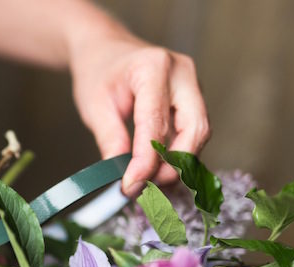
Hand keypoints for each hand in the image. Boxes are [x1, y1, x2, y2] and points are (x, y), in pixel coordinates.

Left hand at [68, 30, 209, 195]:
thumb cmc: (98, 73)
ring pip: (199, 134)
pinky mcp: (193, 99)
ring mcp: (192, 85)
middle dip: (173, 165)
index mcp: (153, 67)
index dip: (146, 160)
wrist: (105, 52)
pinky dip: (178, 155)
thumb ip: (111, 141)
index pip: (156, 122)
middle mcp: (182, 73)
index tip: (131, 185)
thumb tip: (127, 178)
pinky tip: (156, 170)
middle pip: (194, 129)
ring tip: (147, 181)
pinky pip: (194, 133)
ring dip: (177, 164)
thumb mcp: (95, 107)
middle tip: (145, 187)